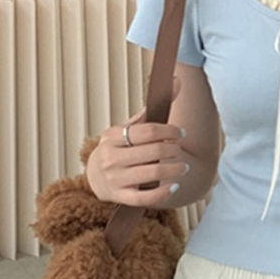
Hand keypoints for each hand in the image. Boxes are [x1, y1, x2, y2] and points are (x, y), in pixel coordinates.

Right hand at [86, 78, 188, 206]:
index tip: (180, 133)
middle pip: (152, 152)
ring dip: (174, 169)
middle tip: (180, 150)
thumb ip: (153, 109)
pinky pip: (145, 198)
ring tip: (183, 167)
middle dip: (172, 150)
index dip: (169, 131)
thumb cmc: (119, 148)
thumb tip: (177, 80)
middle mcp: (111, 157)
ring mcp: (115, 179)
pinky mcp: (120, 197)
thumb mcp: (130, 128)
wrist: (96, 176)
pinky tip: (174, 186)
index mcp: (112, 136)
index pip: (147, 131)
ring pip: (152, 174)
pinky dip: (163, 192)